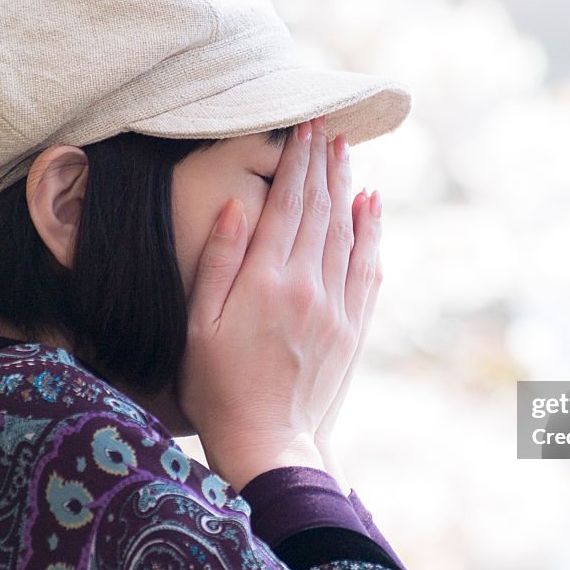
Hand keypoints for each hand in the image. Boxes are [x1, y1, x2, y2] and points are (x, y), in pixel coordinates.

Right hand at [177, 118, 381, 489]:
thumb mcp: (198, 324)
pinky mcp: (353, 328)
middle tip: (326, 127)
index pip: (286, 205)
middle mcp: (307, 286)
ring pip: (348, 233)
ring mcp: (336, 307)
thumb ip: (217, 261)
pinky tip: (371, 206)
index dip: (295, 163)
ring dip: (347, 188)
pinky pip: (368, 268)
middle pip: (320, 210)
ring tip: (346, 153)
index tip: (302, 129)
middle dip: (323, 164)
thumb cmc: (218, 386)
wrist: (269, 442)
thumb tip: (235, 205)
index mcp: (266, 280)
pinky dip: (372, 232)